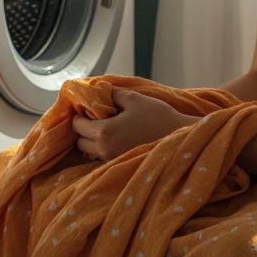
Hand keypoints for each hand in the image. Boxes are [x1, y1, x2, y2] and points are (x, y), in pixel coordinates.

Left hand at [73, 89, 197, 161]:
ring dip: (93, 140)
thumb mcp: (133, 98)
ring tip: (108, 128)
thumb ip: (110, 94)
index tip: (89, 108)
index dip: (81, 115)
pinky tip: (117, 138)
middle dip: (85, 129)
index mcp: (104, 132)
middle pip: (80, 142)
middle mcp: (104, 150)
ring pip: (90, 152)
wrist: (179, 137)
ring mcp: (112, 160)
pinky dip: (103, 148)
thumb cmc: (157, 116)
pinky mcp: (120, 165)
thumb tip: (95, 91)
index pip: (77, 126)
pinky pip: (102, 157)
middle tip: (97, 118)